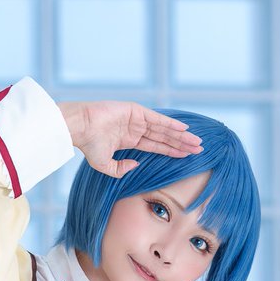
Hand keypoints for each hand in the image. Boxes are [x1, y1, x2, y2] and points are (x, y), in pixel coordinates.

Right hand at [57, 100, 202, 177]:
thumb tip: (137, 166)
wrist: (81, 128)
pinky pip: (158, 119)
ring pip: (164, 129)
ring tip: (195, 142)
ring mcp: (137, 119)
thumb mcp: (104, 165)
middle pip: (164, 138)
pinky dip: (171, 124)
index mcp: (130, 141)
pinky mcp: (136, 111)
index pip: (156, 146)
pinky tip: (184, 130)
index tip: (185, 156)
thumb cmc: (88, 145)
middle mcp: (136, 129)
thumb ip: (120, 169)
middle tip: (198, 150)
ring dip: (180, 136)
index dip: (171, 151)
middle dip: (181, 144)